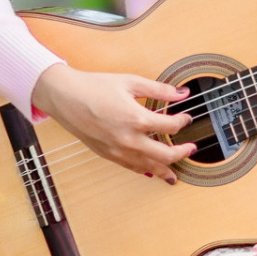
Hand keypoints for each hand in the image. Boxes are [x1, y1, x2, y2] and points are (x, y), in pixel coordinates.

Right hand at [32, 64, 194, 183]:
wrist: (65, 98)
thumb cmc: (94, 87)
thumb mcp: (131, 82)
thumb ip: (159, 90)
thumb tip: (182, 93)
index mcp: (136, 119)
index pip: (170, 126)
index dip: (183, 121)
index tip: (187, 117)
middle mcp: (128, 139)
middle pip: (165, 155)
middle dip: (182, 153)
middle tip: (191, 148)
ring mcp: (117, 150)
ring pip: (149, 167)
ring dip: (165, 170)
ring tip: (175, 173)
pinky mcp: (107, 155)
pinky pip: (132, 167)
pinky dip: (145, 170)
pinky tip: (151, 171)